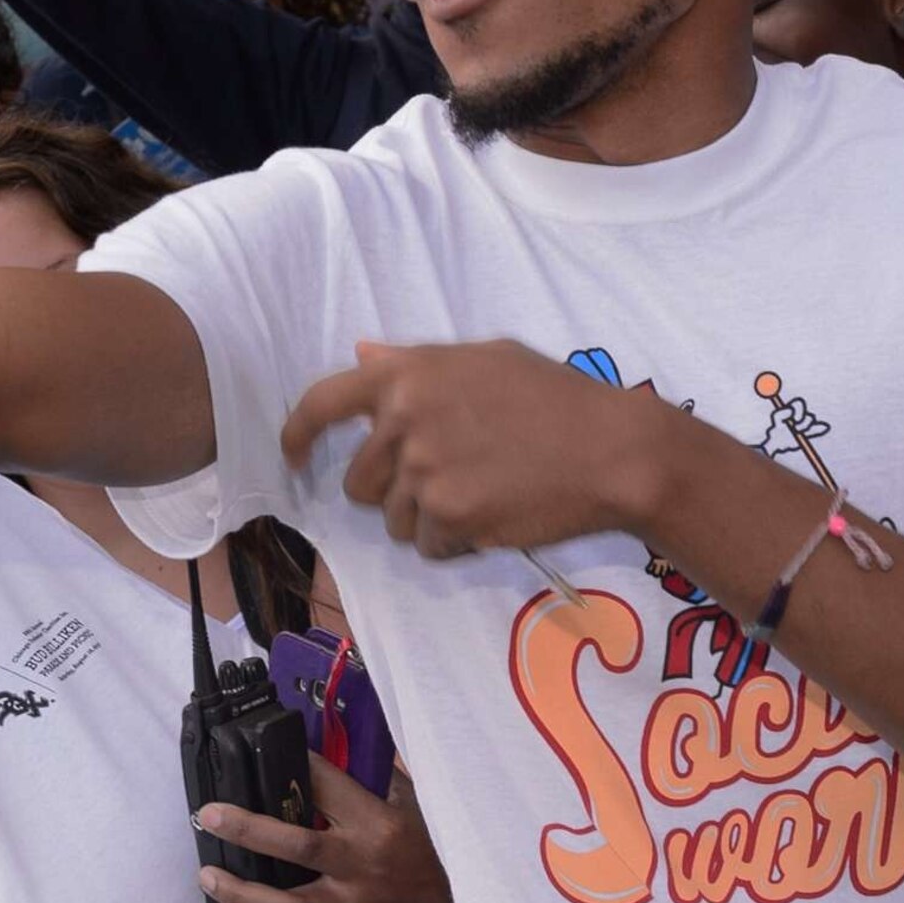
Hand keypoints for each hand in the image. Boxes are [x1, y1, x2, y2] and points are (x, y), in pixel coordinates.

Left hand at [199, 757, 458, 902]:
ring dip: (242, 894)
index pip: (327, 789)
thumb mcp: (420, 803)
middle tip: (209, 816)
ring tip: (207, 877)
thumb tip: (364, 731)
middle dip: (249, 830)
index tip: (260, 750)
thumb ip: (390, 770)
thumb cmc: (436, 850)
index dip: (295, 769)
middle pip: (298, 848)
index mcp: (378, 825)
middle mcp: (361, 868)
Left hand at [281, 339, 664, 556]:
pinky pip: (429, 546)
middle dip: (394, 490)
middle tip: (448, 479)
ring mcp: (423, 470)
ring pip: (395, 520)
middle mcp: (403, 420)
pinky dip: (455, 542)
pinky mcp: (447, 516)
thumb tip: (361, 356)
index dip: (298, 432)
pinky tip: (494, 515)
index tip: (293, 453)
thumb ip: (415, 363)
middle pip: (359, 481)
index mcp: (407, 374)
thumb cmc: (555, 397)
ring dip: (429, 518)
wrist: (610, 449)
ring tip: (482, 493)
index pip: (322, 402)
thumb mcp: (485, 358)